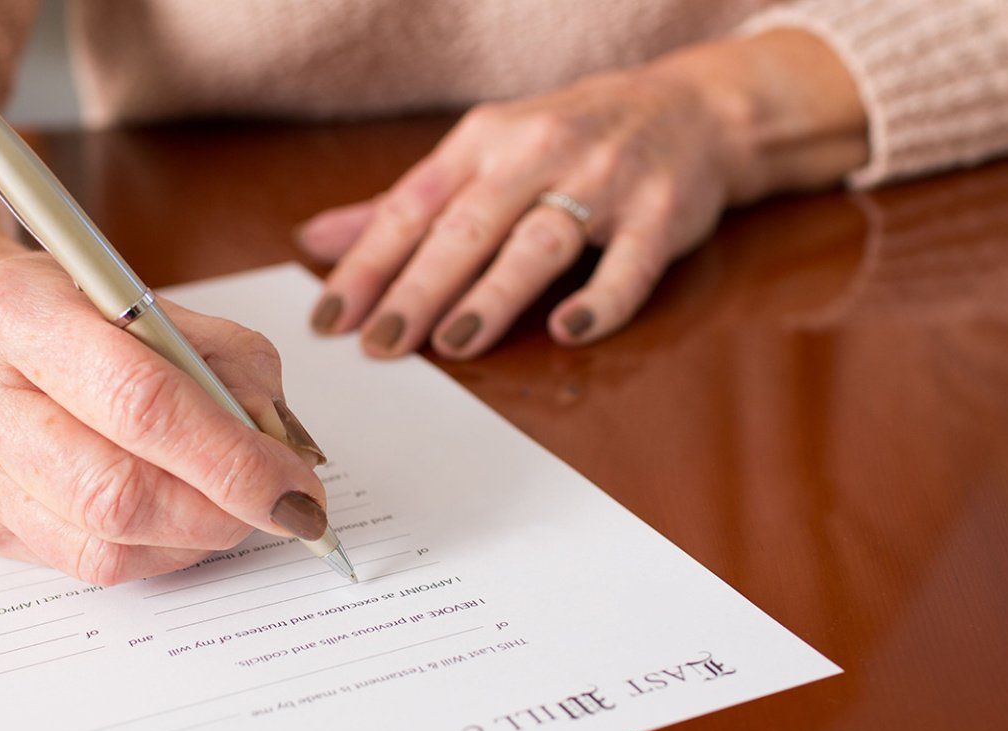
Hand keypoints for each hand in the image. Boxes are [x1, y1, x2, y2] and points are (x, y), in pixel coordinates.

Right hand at [0, 251, 329, 584]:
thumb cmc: (50, 306)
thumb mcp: (135, 294)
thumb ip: (221, 358)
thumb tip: (284, 445)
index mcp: (19, 312)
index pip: (141, 402)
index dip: (231, 457)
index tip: (296, 484)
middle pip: (115, 493)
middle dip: (220, 513)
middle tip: (279, 509)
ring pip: (98, 546)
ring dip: (191, 541)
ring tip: (230, 511)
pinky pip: (79, 563)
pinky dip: (151, 552)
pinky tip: (175, 522)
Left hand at [297, 31, 867, 359]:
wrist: (692, 109)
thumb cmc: (571, 140)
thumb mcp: (483, 155)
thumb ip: (404, 205)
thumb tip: (315, 242)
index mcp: (485, 141)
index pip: (413, 205)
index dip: (368, 263)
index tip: (330, 319)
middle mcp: (539, 153)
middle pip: (468, 227)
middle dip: (418, 287)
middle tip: (378, 343)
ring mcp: (604, 182)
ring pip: (539, 242)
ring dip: (494, 293)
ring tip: (452, 342)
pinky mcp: (662, 214)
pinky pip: (629, 263)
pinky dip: (600, 298)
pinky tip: (566, 330)